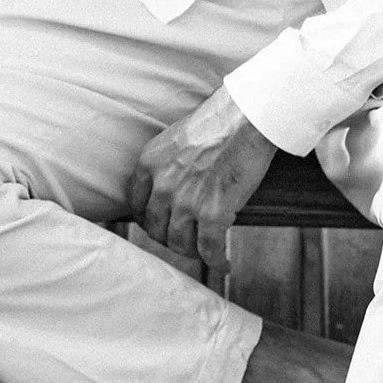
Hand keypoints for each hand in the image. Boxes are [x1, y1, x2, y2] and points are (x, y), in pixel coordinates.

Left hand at [129, 87, 276, 271]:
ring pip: (179, 243)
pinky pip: (209, 249)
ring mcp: (185, 201)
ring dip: (192, 251)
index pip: (137, 206)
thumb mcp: (175, 141)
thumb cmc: (217, 125)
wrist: (245, 119)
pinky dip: (216, 261)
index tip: (161, 226)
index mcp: (148, 164)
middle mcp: (161, 185)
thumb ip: (165, 166)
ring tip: (204, 252)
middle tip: (184, 241)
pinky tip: (223, 264)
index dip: (149, 221)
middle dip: (170, 238)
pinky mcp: (212, 212)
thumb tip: (170, 188)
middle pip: (156, 229)